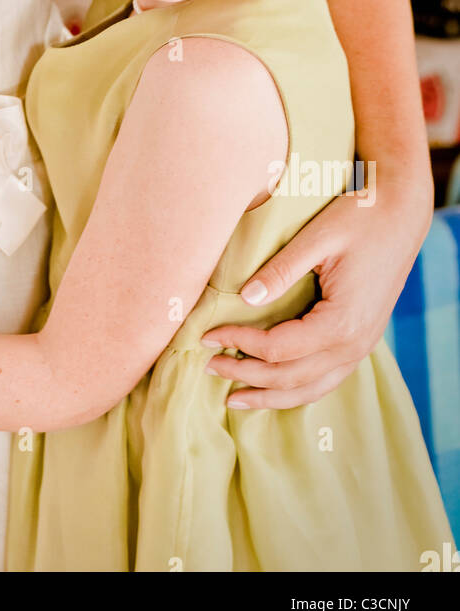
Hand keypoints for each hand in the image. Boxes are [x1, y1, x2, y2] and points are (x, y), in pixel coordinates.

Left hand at [202, 179, 431, 408]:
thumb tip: (244, 298)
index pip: (278, 348)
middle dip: (246, 376)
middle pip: (291, 377)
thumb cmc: (360, 218)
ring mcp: (362, 346)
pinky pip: (327, 379)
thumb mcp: (317, 238)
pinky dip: (297, 389)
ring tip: (236, 398)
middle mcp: (355, 344)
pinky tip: (275, 389)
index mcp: (342, 322)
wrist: (402, 213)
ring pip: (311, 389)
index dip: (239, 343)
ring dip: (271, 396)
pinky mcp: (363, 340)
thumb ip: (280, 271)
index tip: (208, 335)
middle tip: (208, 366)